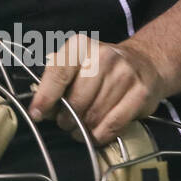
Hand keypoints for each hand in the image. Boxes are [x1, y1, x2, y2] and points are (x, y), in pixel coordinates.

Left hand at [27, 34, 167, 145]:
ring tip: (80, 128)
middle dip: (66, 118)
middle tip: (65, 123)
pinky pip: (114, 124)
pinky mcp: (140, 93)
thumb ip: (56, 81)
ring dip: (83, 128)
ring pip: (94, 114)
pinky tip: (95, 134)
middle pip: (76, 99)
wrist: (144, 61)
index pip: (58, 74)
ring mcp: (124, 74)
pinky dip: (101, 134)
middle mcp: (103, 56)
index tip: (36, 114)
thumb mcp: (75, 63)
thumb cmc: (100, 66)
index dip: (45, 97)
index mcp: (80, 46)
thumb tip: (40, 109)